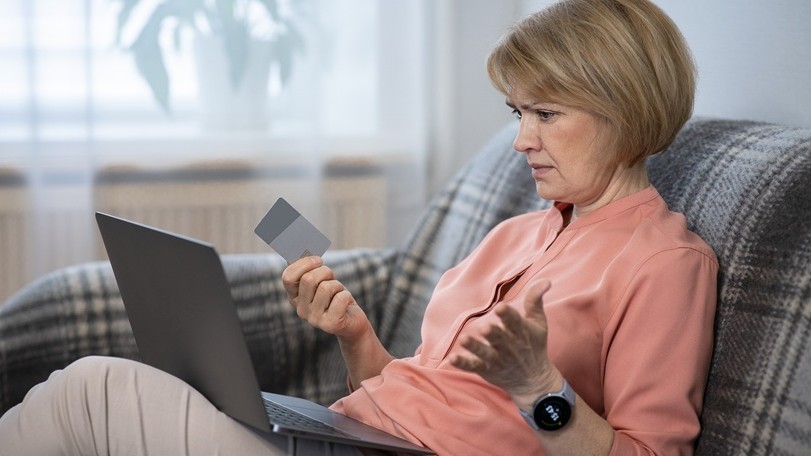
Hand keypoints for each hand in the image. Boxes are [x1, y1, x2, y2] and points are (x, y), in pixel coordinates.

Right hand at [281, 256, 368, 341]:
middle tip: (331, 279)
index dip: (304, 263)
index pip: (288, 277)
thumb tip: (297, 241)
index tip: (318, 260)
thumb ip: (309, 264)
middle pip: (309, 279)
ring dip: (338, 285)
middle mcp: (300, 310)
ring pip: (326, 287)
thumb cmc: (335, 296)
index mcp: (294, 297)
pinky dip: (346, 296)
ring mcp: (314, 319)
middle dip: (325, 272)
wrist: (352, 321)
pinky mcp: (330, 324)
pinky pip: (341, 298)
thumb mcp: (321, 279)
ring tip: (338, 294)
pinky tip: (345, 305)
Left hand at [449, 279, 561, 404]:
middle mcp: (509, 346)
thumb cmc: (534, 344)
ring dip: (475, 347)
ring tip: (463, 339)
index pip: (515, 322)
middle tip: (484, 327)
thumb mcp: (538, 322)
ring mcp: (497, 359)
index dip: (508, 316)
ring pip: (484, 353)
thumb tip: (546, 280)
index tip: (501, 307)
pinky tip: (451, 358)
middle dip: (492, 334)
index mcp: (521, 332)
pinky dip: (463, 363)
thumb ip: (535, 300)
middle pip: (499, 339)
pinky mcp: (486, 369)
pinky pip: (473, 366)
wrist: (533, 380)